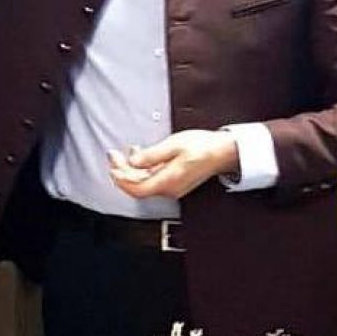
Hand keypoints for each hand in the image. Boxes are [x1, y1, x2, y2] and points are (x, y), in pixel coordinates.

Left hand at [109, 129, 239, 199]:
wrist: (224, 151)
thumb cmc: (203, 147)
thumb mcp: (174, 145)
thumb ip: (151, 155)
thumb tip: (133, 161)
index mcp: (168, 182)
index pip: (137, 189)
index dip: (122, 180)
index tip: (112, 167)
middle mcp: (169, 188)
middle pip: (138, 186)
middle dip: (122, 171)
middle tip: (113, 155)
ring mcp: (172, 186)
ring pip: (144, 182)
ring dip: (131, 169)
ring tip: (122, 154)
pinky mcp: (174, 181)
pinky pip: (152, 178)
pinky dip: (142, 168)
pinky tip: (139, 155)